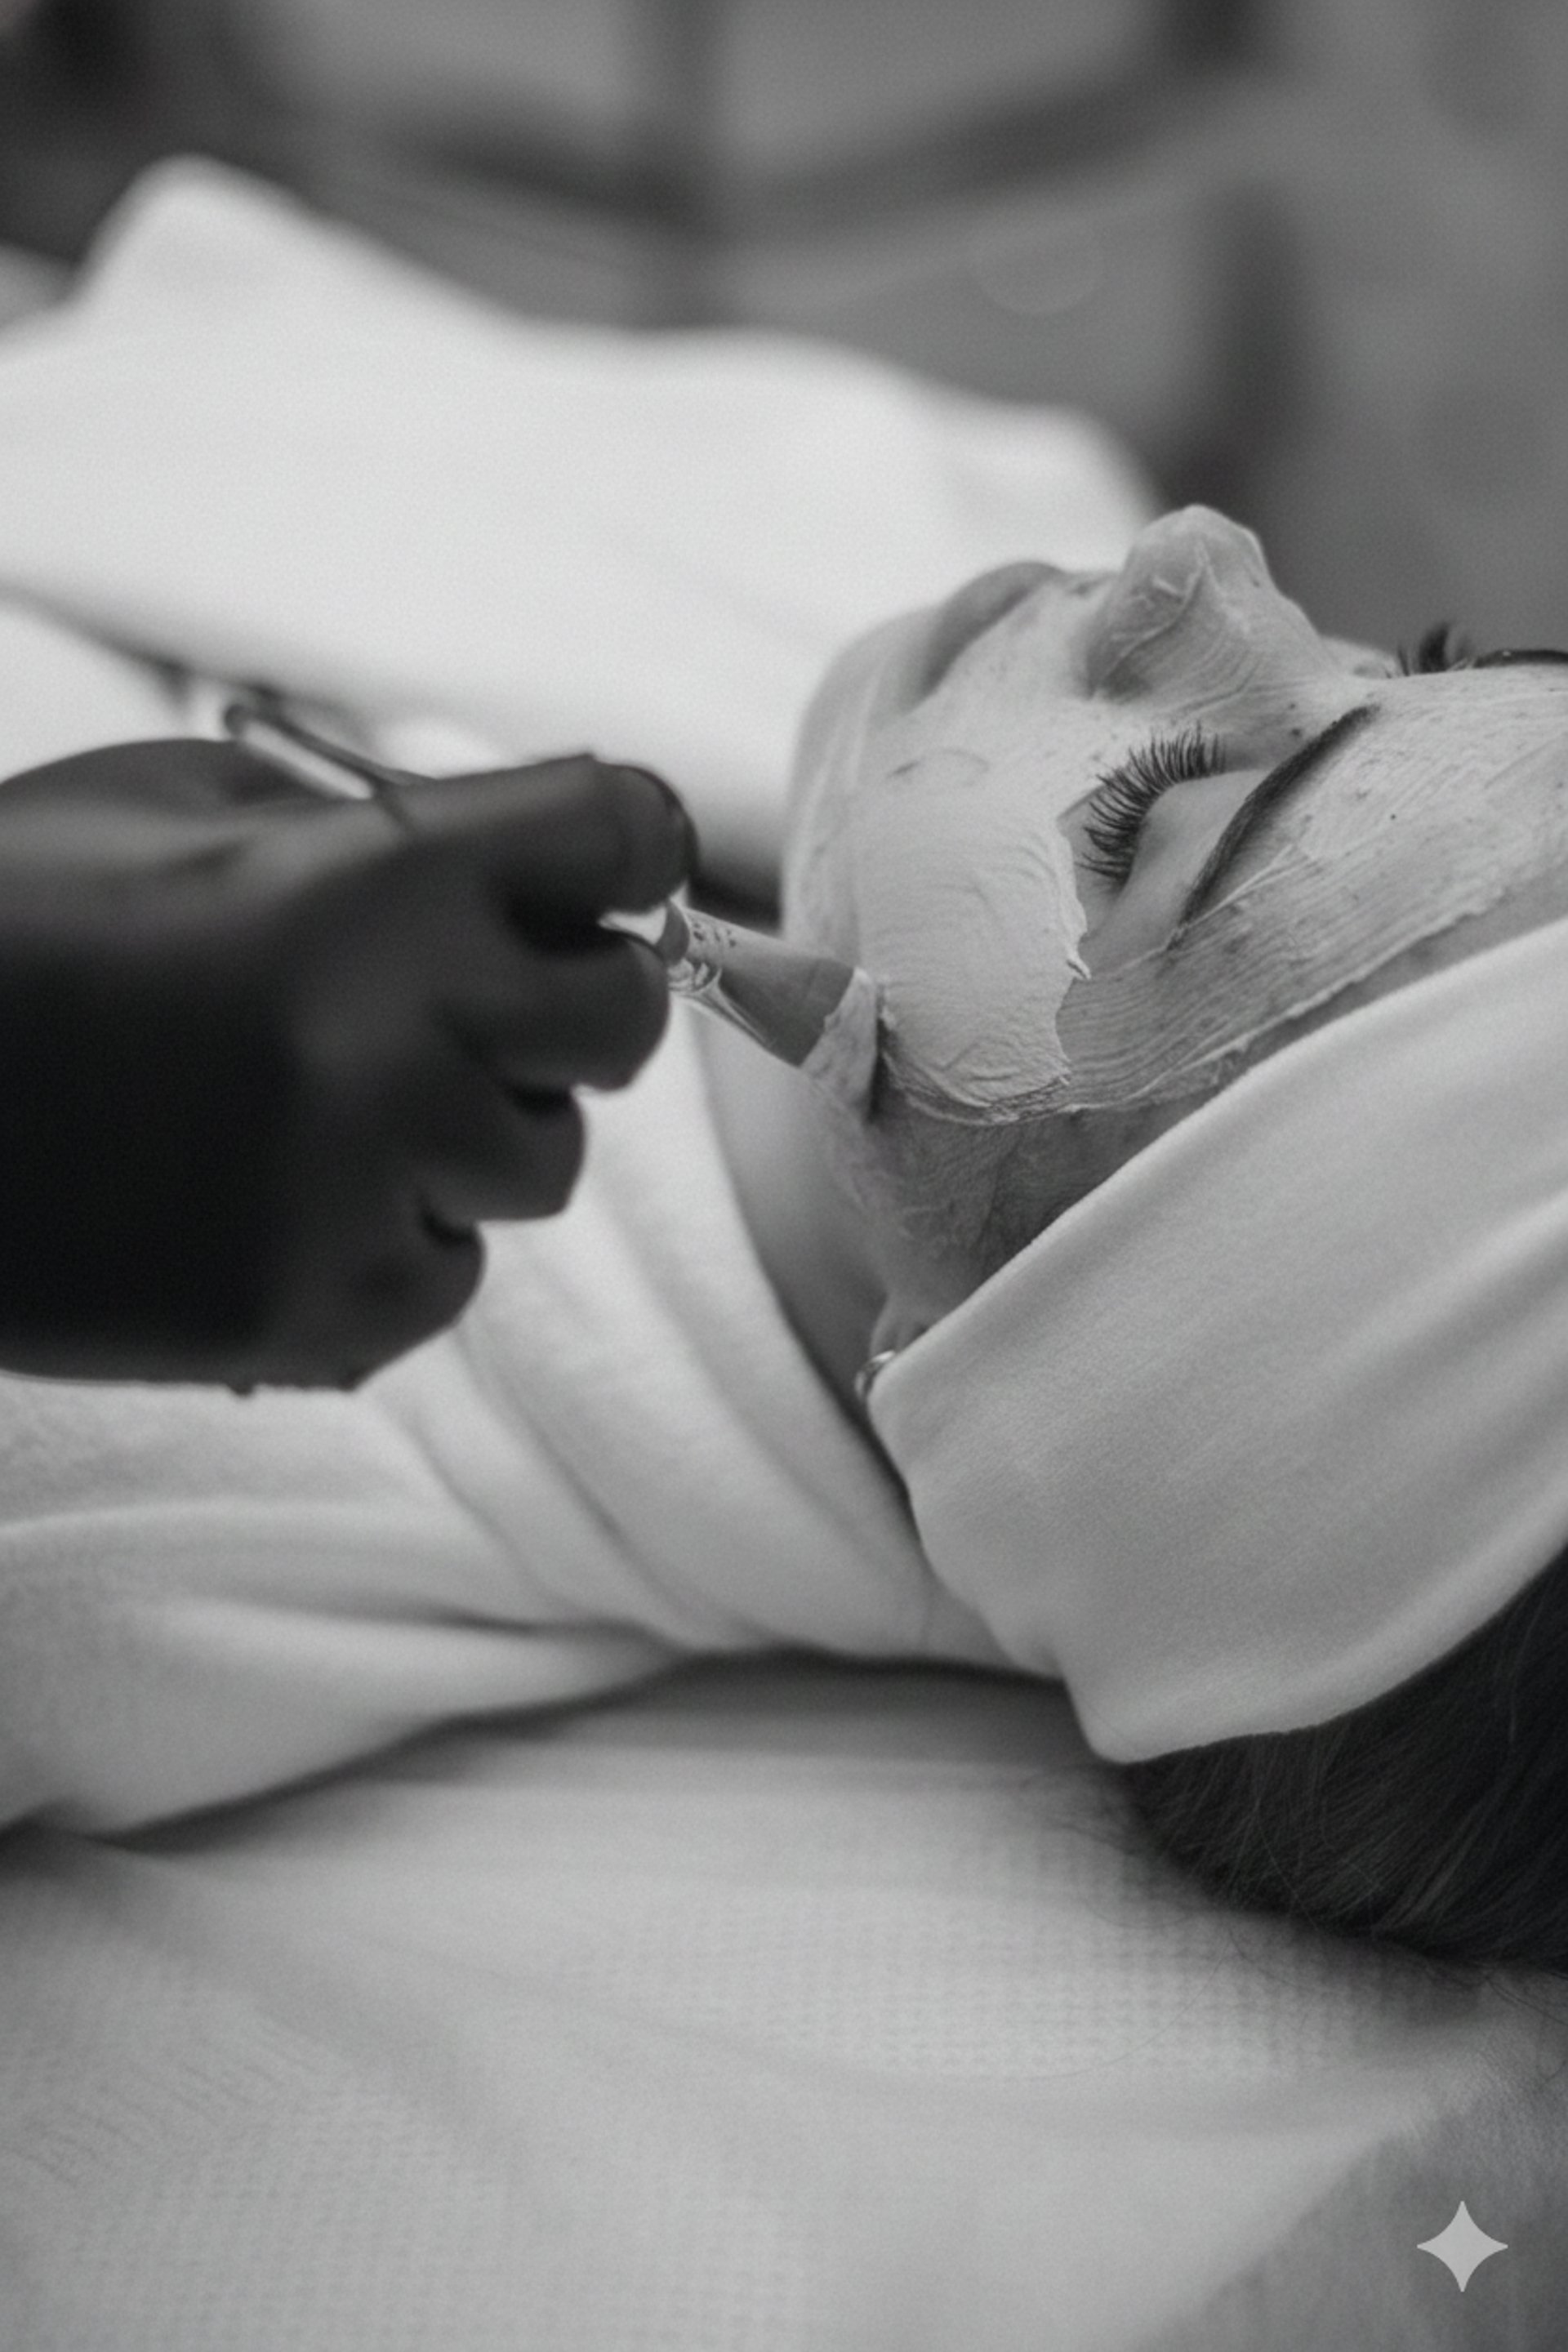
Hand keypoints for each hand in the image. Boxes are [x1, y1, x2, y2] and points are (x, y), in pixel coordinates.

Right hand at [0, 737, 694, 1387]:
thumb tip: (522, 869)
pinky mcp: (316, 1317)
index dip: (625, 846)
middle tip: (482, 998)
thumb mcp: (174, 809)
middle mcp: (394, 1037)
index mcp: (371, 881)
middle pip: (621, 1018)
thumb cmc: (1, 923)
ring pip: (541, 1162)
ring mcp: (359, 1190)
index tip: (604, 870)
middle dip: (568, 1000)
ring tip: (321, 1103)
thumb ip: (374, 830)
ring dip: (466, 1128)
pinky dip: (390, 1238)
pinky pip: (451, 1276)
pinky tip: (269, 1196)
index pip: (623, 835)